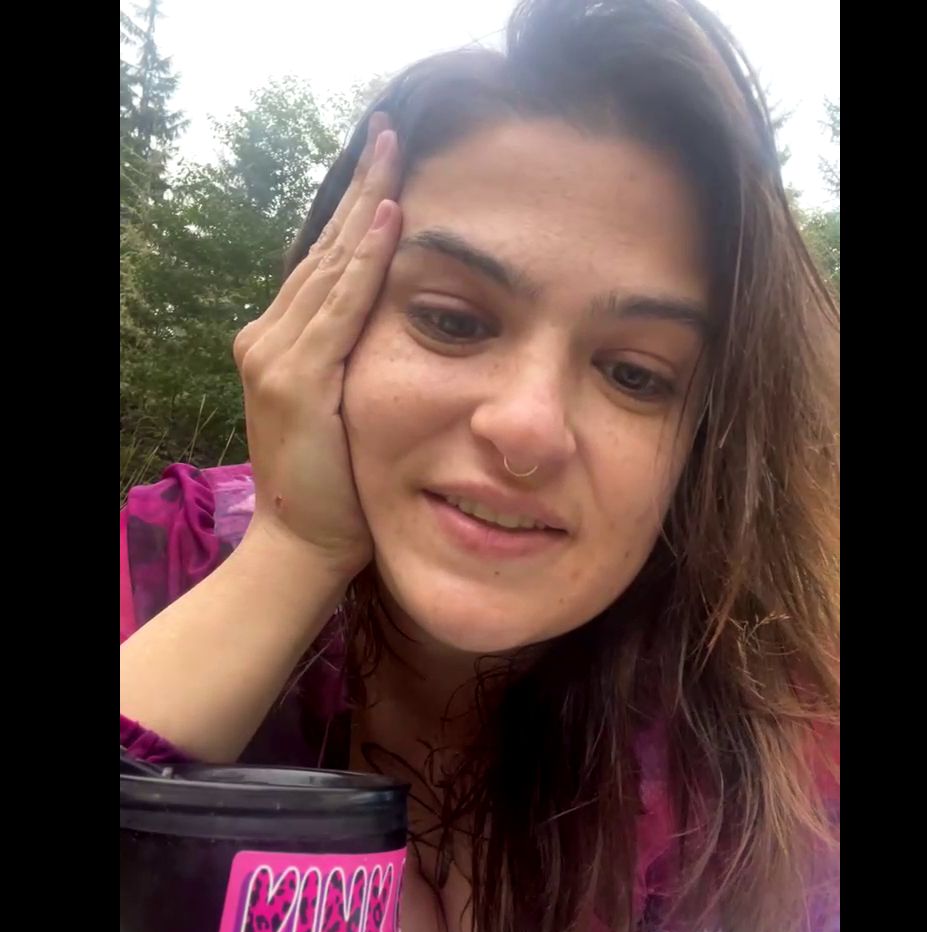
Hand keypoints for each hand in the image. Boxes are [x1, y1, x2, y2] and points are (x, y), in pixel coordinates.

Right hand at [233, 112, 400, 579]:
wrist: (304, 541)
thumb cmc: (335, 483)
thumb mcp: (345, 407)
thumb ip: (351, 359)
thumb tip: (389, 317)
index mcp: (284, 341)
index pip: (326, 263)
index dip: (355, 211)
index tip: (385, 162)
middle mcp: (270, 336)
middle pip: (325, 249)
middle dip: (361, 188)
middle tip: (390, 130)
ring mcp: (276, 354)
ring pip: (330, 266)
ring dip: (365, 205)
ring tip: (392, 150)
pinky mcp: (294, 377)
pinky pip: (339, 306)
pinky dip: (364, 261)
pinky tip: (387, 217)